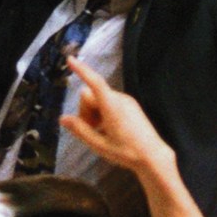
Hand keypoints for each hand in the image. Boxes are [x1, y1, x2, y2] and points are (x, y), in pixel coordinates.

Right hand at [61, 56, 171, 170]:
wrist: (153, 157)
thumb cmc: (128, 153)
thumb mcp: (100, 145)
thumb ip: (80, 130)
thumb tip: (63, 118)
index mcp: (112, 107)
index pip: (94, 82)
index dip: (81, 71)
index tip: (70, 60)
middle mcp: (120, 99)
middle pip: (90, 95)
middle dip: (85, 110)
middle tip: (91, 130)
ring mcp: (126, 101)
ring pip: (99, 99)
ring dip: (94, 113)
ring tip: (102, 133)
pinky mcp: (130, 105)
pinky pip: (109, 102)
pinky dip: (103, 113)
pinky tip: (110, 131)